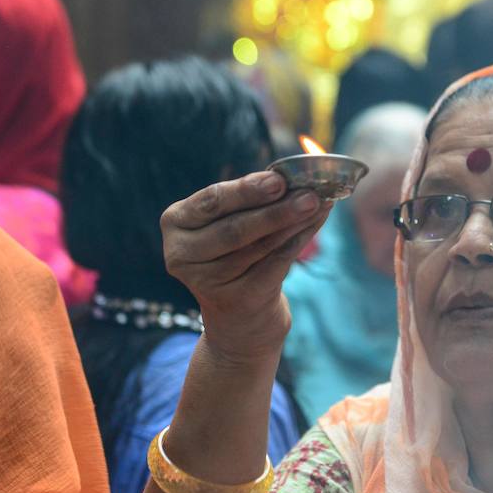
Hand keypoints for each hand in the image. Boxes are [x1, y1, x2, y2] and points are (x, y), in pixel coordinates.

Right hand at [160, 171, 330, 361]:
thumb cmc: (235, 254)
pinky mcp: (235, 300)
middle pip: (235, 228)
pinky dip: (298, 241)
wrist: (238, 316)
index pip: (212, 202)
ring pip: (259, 247)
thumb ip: (251, 201)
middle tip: (309, 194)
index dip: (246, 191)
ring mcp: (206, 282)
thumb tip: (296, 176)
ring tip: (318, 204)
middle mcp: (181, 254)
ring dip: (293, 223)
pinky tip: (315, 223)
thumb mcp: (230, 223)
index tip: (279, 180)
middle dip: (276, 209)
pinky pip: (274, 265)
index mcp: (175, 223)